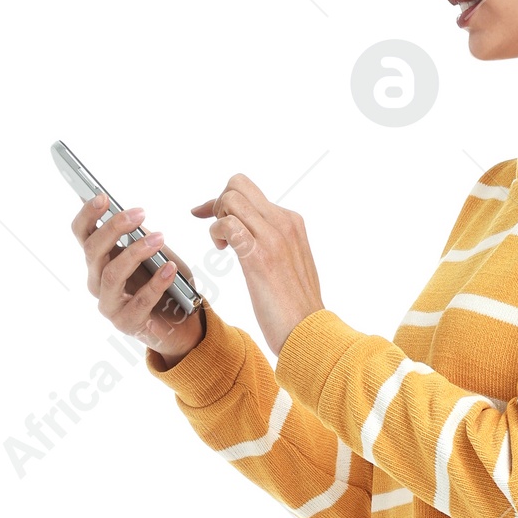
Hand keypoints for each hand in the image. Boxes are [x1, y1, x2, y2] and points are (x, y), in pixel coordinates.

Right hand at [72, 192, 203, 357]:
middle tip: (140, 213)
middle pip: (93, 250)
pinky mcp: (126, 323)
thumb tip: (134, 219)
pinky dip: (157, 282)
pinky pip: (140, 301)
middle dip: (114, 228)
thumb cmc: (167, 285)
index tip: (103, 196)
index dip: (88, 214)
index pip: (82, 234)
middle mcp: (96, 282)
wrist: (183, 324)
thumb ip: (141, 238)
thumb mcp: (156, 255)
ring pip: (111, 274)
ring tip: (159, 238)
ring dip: (136, 252)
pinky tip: (170, 268)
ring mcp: (108, 305)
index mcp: (98, 261)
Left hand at [192, 172, 323, 357]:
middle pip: (238, 184)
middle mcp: (284, 223)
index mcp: (292, 223)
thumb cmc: (297, 307)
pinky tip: (221, 251)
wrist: (310, 333)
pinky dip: (216, 232)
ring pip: (231, 198)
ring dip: (216, 217)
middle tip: (216, 231)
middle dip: (218, 202)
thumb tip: (252, 235)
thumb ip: (276, 243)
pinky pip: (227, 224)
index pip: (250, 192)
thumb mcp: (292, 263)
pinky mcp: (259, 256)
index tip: (206, 214)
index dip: (223, 200)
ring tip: (221, 245)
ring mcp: (273, 238)